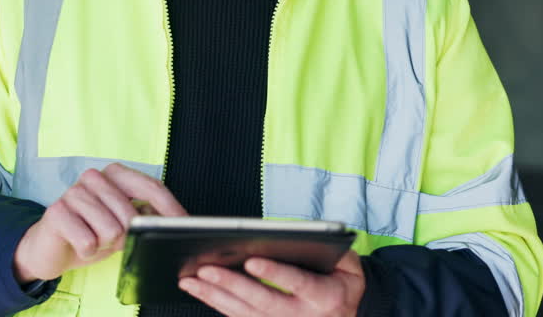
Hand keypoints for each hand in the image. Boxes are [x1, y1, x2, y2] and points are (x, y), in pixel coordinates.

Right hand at [13, 163, 186, 282]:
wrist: (50, 248)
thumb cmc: (91, 232)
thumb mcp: (124, 223)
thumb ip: (147, 214)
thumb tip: (179, 221)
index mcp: (114, 174)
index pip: (151, 187)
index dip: (170, 209)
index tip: (185, 225)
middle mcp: (94, 177)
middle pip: (132, 214)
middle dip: (126, 236)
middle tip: (111, 239)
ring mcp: (74, 192)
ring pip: (111, 230)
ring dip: (104, 244)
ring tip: (93, 239)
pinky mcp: (56, 211)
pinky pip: (88, 242)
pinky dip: (87, 252)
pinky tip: (78, 245)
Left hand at [179, 249, 365, 316]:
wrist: (351, 316)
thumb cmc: (344, 281)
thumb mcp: (348, 263)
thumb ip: (327, 247)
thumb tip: (296, 234)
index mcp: (327, 297)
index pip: (299, 283)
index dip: (276, 273)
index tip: (252, 262)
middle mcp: (303, 316)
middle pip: (264, 301)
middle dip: (233, 285)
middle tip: (207, 269)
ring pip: (246, 313)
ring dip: (216, 296)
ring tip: (191, 280)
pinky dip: (217, 304)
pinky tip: (199, 290)